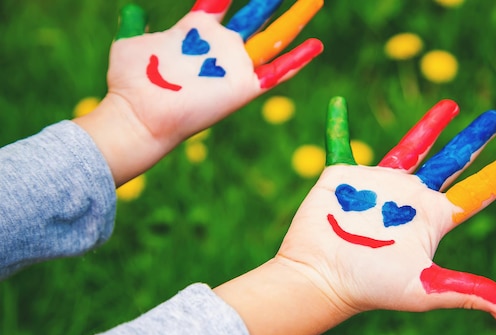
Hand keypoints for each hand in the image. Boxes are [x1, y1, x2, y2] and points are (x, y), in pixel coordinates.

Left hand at [75, 0, 322, 184]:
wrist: (141, 113)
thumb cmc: (131, 82)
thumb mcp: (131, 44)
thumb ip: (135, 24)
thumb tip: (132, 8)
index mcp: (197, 30)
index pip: (220, 0)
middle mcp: (220, 46)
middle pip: (256, 14)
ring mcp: (234, 65)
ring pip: (274, 36)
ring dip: (296, 17)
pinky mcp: (244, 87)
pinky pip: (277, 71)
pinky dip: (298, 59)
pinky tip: (316, 45)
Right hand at [277, 97, 495, 326]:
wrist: (321, 278)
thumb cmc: (370, 286)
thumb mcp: (424, 288)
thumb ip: (466, 292)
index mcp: (433, 217)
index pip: (481, 190)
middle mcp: (411, 198)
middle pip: (453, 161)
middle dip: (476, 139)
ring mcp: (379, 184)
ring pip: (411, 146)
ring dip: (430, 126)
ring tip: (451, 105)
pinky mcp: (343, 177)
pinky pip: (341, 143)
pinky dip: (338, 125)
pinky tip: (338, 104)